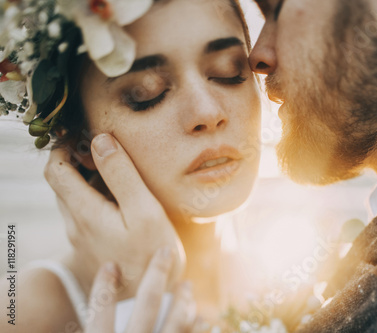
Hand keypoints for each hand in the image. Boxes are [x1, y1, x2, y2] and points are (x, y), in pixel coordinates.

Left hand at [44, 133, 184, 297]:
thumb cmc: (151, 254)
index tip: (83, 135)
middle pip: (63, 183)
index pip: (56, 170)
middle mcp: (76, 225)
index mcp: (85, 212)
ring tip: (116, 171)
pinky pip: (86, 214)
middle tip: (104, 149)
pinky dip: (96, 197)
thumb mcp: (143, 211)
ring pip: (74, 199)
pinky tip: (121, 200)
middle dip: (77, 161)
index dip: (63, 147)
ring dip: (87, 180)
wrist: (149, 297)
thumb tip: (101, 140)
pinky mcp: (92, 246)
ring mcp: (83, 237)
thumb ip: (121, 175)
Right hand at [86, 247, 199, 332]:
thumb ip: (95, 329)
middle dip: (158, 274)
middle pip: (148, 305)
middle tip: (165, 252)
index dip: (103, 287)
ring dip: (183, 300)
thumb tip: (78, 321)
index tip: (109, 265)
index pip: (100, 313)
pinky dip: (196, 328)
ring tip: (186, 285)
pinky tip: (201, 319)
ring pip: (175, 322)